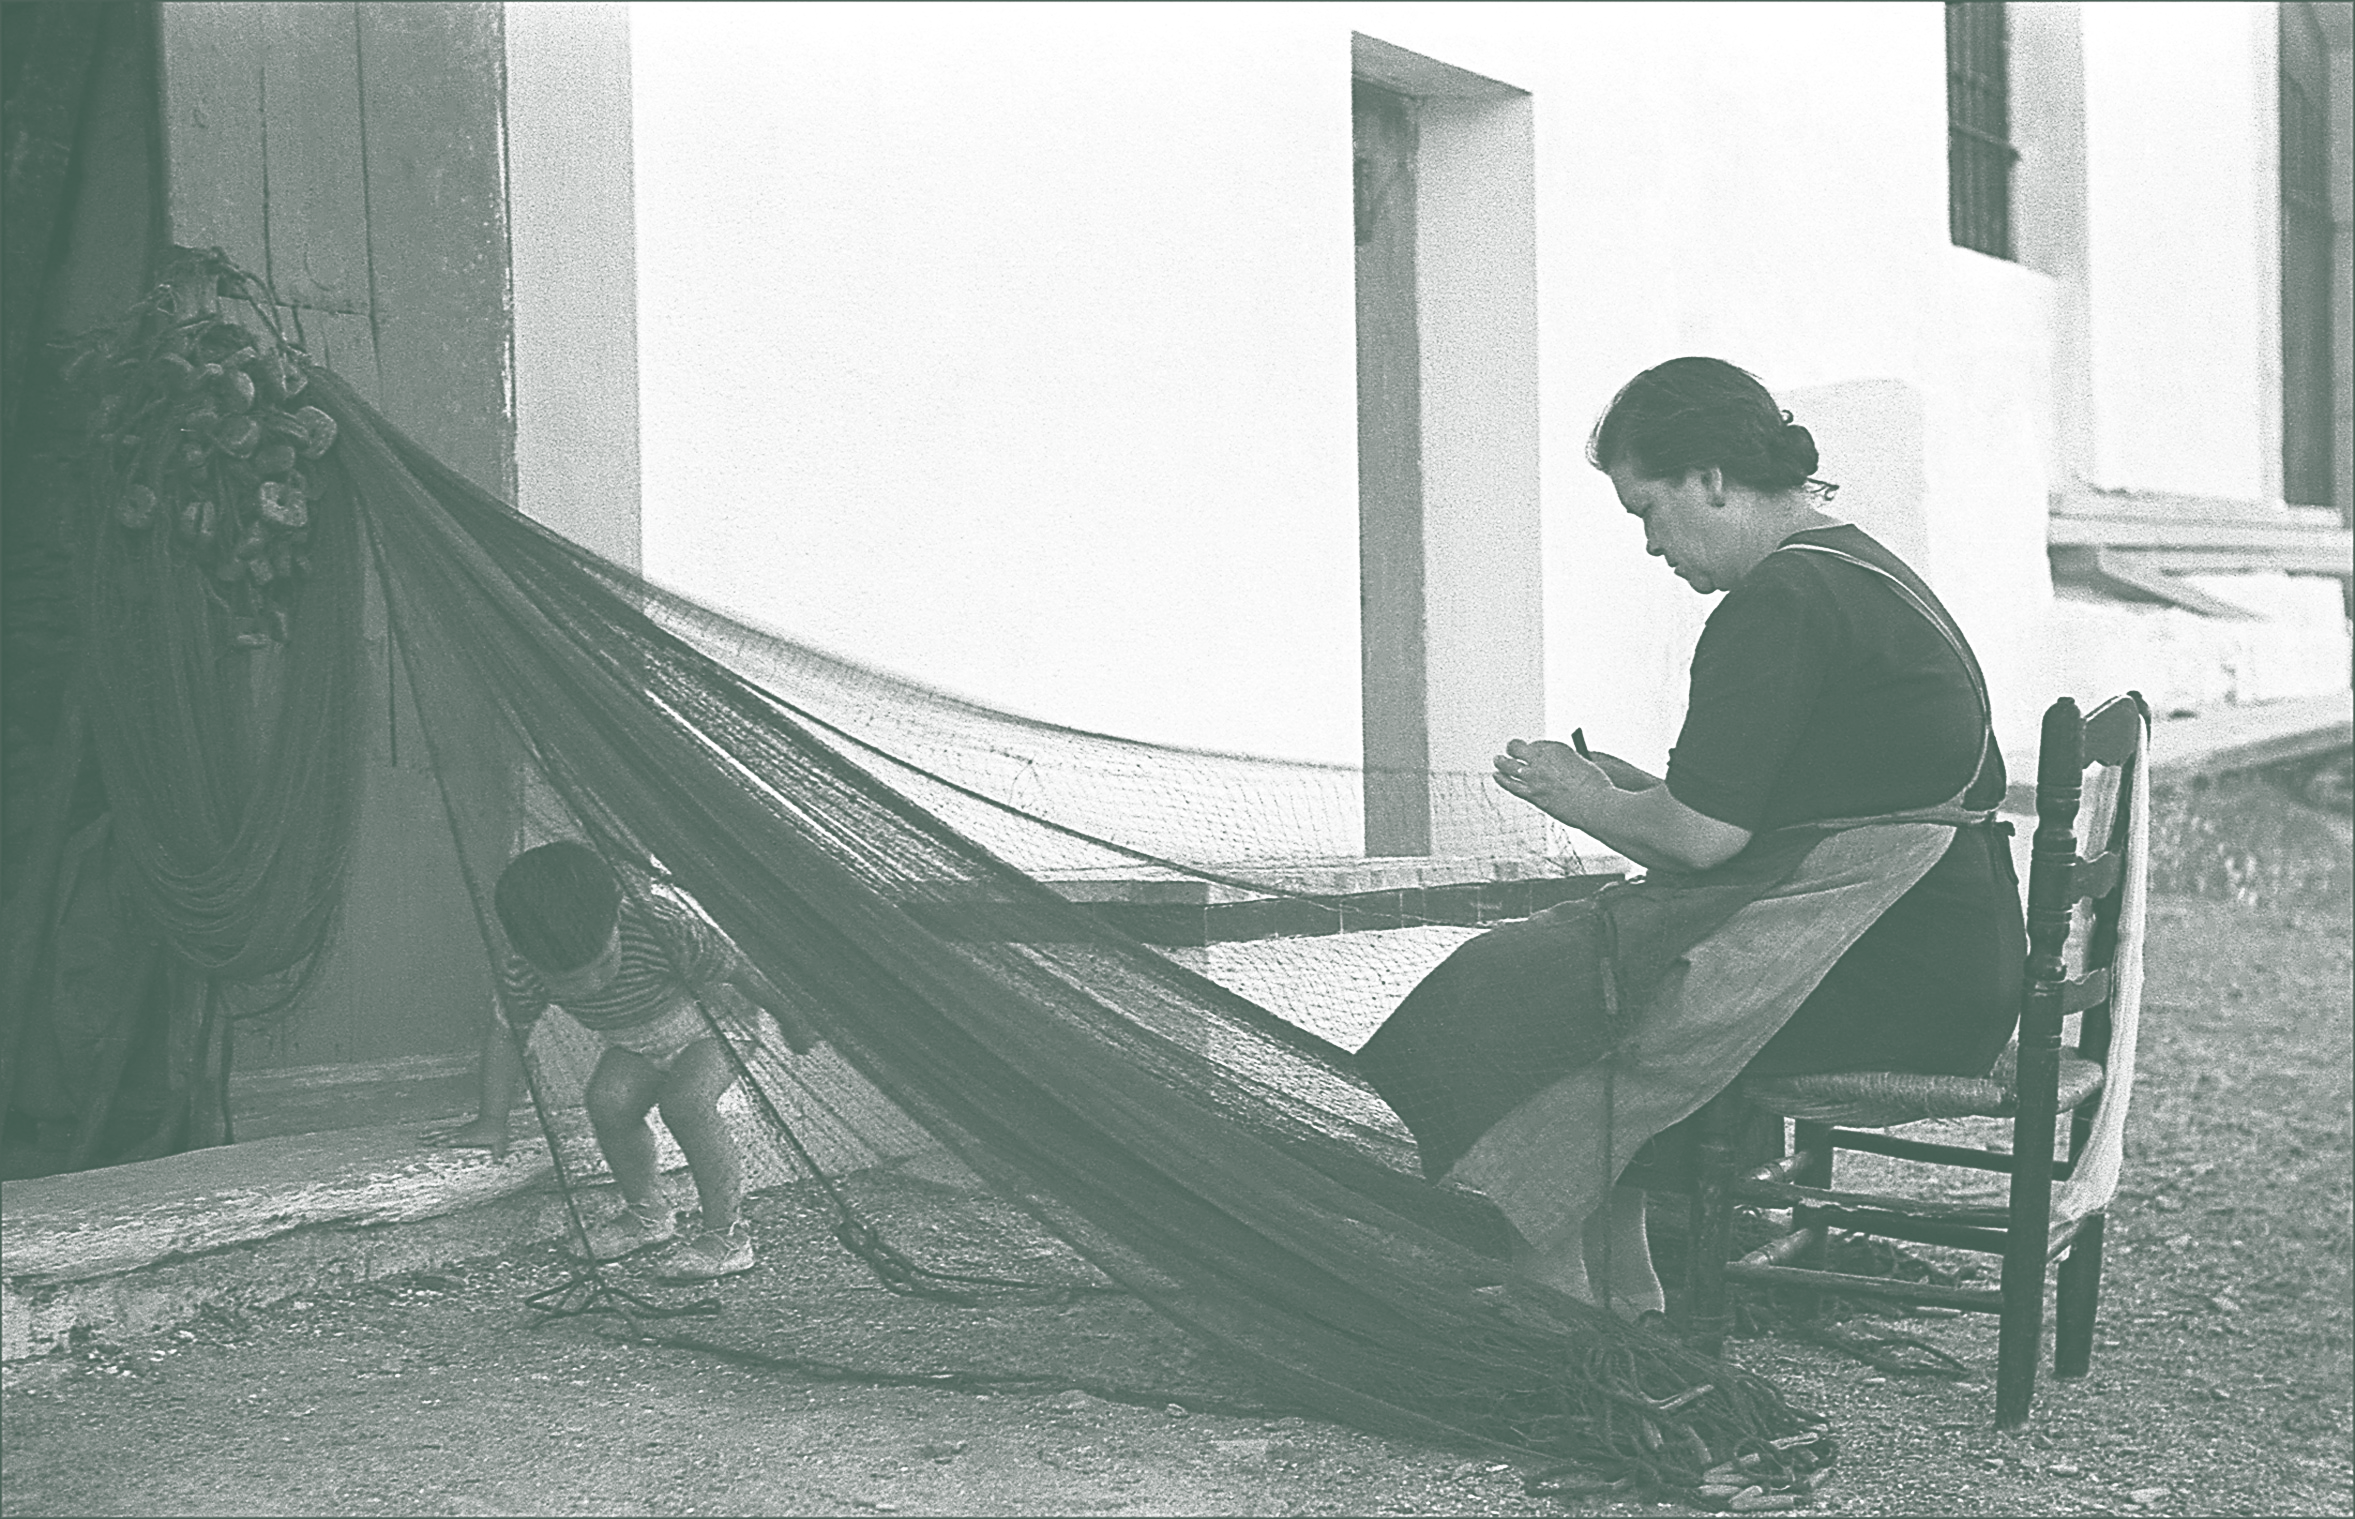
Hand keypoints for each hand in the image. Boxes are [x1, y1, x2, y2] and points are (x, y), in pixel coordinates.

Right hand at [424, 1115, 510, 1160]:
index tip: (435, 1145)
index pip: (454, 1140)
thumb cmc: (496, 1131)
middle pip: (444, 1136)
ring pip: (442, 1133)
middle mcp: (461, 1134)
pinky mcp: (458, 1130)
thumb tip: (499, 1162)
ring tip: (419, 1137)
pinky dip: (435, 1132)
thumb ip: (499, 1152)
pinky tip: (429, 1133)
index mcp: (468, 1138)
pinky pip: (444, 1131)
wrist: (494, 1117)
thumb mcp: (500, 1142)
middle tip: (420, 1142)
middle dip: (432, 1140)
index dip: (445, 1142)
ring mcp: (459, 1131)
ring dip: (430, 1135)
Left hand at [1493, 737, 1612, 823]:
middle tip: (1511, 749)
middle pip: (1518, 748)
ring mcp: (1535, 776)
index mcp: (1556, 748)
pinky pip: (1511, 784)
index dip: (1533, 749)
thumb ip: (1564, 764)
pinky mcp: (1532, 794)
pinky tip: (1496, 775)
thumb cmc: (1595, 786)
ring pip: (1509, 765)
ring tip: (1497, 759)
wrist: (1596, 804)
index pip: (1537, 744)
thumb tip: (1554, 770)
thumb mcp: (1582, 765)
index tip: (1532, 752)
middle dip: (1514, 748)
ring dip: (1501, 761)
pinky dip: (1501, 779)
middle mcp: (1542, 759)